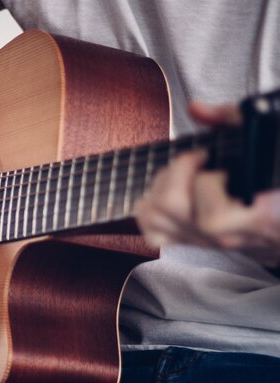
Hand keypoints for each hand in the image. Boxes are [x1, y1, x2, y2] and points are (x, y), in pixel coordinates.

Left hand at [134, 102, 279, 266]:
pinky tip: (164, 191)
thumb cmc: (277, 178)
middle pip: (172, 208)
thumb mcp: (265, 141)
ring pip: (156, 218)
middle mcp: (226, 235)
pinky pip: (153, 231)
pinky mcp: (190, 240)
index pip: (213, 216)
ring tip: (179, 173)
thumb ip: (232, 119)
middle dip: (175, 173)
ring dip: (159, 187)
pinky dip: (149, 210)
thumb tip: (196, 109)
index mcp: (256, 216)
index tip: (208, 156)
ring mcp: (206, 240)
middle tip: (193, 160)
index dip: (203, 179)